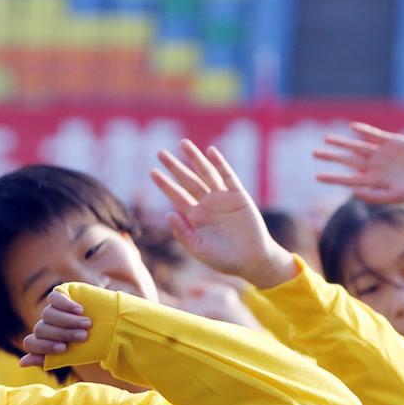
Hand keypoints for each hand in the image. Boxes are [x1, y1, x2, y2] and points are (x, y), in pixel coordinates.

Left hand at [19, 289, 92, 366]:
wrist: (117, 327)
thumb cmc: (95, 345)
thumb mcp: (72, 355)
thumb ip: (48, 359)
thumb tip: (21, 363)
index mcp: (45, 341)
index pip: (31, 343)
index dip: (44, 346)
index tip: (64, 348)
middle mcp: (47, 324)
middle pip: (40, 329)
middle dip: (62, 333)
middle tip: (83, 336)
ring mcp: (54, 308)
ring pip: (47, 314)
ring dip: (68, 321)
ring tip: (87, 324)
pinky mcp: (62, 293)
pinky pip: (54, 298)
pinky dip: (65, 304)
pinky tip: (79, 310)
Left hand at [152, 141, 295, 288]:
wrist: (252, 261)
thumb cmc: (224, 259)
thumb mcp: (198, 248)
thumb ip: (183, 233)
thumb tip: (168, 214)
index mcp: (196, 216)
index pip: (177, 195)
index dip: (165, 184)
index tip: (151, 172)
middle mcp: (207, 204)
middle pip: (188, 180)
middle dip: (175, 166)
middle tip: (159, 153)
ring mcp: (223, 198)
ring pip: (206, 173)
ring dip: (195, 158)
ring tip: (183, 143)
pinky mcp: (239, 196)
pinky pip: (228, 176)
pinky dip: (220, 163)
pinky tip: (211, 151)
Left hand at [313, 123, 403, 203]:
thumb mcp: (397, 195)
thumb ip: (374, 195)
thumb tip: (352, 191)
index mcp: (374, 182)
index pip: (348, 179)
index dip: (333, 177)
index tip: (317, 177)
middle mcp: (376, 167)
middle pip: (348, 160)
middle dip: (332, 157)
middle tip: (314, 153)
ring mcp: (384, 153)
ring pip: (358, 146)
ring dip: (343, 142)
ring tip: (326, 139)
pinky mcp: (394, 142)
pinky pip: (375, 135)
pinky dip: (364, 131)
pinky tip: (352, 128)